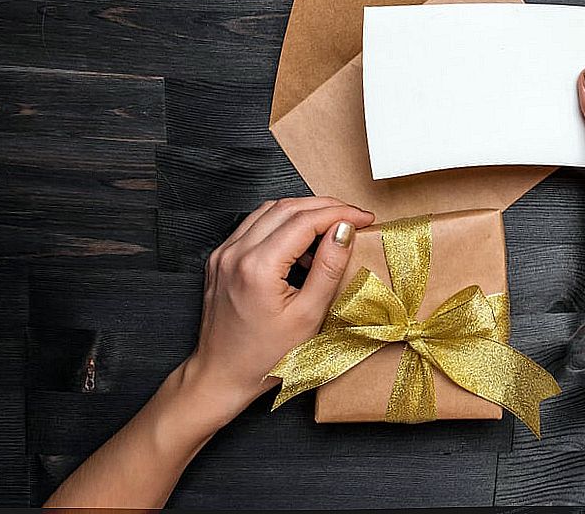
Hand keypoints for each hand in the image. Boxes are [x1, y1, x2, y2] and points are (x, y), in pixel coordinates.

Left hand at [181, 196, 374, 426]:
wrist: (220, 376)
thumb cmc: (264, 358)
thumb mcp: (308, 316)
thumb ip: (328, 268)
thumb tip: (344, 231)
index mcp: (257, 267)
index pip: (305, 220)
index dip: (340, 213)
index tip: (364, 218)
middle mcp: (235, 253)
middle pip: (287, 207)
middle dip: (325, 207)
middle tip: (353, 218)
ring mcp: (223, 253)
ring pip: (269, 211)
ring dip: (303, 212)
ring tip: (330, 231)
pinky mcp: (220, 258)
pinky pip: (254, 226)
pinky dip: (281, 225)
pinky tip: (300, 245)